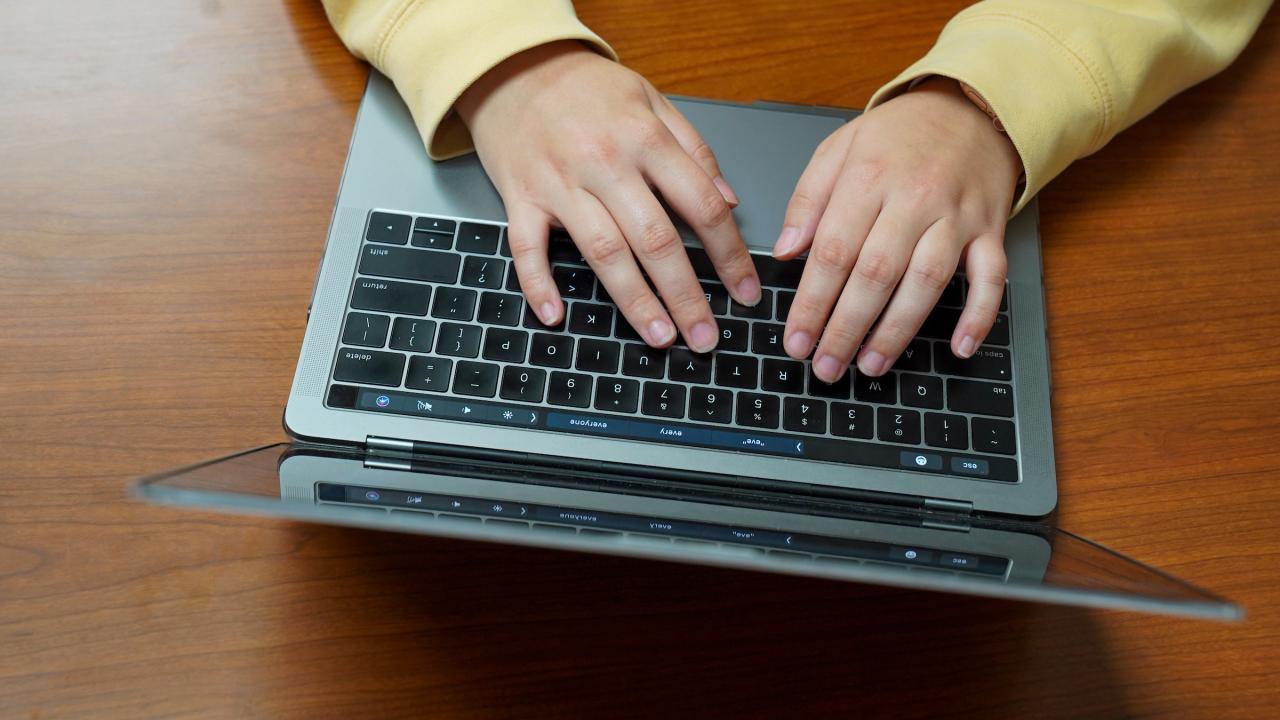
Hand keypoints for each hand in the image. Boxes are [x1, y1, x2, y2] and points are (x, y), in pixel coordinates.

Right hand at [456, 41, 760, 351]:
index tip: (745, 292)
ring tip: (661, 336)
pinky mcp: (520, 197)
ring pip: (603, 252)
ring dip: (634, 300)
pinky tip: (556, 316)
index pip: (701, 206)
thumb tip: (729, 202)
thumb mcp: (651, 100)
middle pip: (655, 240)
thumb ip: (694, 150)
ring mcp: (559, 183)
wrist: (513, 65)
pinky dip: (539, 285)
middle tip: (705, 337)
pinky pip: (527, 248)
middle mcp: (605, 163)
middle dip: (686, 295)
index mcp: (645, 139)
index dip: (729, 255)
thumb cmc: (586, 87)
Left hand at [776, 77, 1022, 380]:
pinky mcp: (990, 229)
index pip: (832, 251)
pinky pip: (992, 277)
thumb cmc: (899, 135)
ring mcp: (956, 217)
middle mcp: (914, 199)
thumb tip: (784, 250)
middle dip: (846, 327)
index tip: (796, 340)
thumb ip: (808, 200)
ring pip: (927, 282)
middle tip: (825, 367)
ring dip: (897, 331)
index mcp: (869, 178)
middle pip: (876, 274)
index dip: (812, 302)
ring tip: (870, 365)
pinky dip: (980, 315)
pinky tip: (960, 348)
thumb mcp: (839, 149)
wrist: (970, 106)